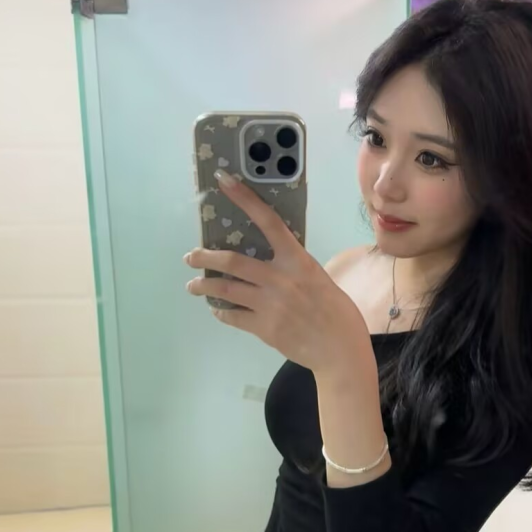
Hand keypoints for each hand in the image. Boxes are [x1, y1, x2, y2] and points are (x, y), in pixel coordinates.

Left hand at [184, 172, 370, 373]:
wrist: (340, 350)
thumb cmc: (338, 314)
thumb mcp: (320, 280)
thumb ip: (295, 270)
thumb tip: (273, 265)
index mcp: (298, 261)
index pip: (269, 222)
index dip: (245, 199)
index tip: (223, 181)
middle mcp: (280, 279)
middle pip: (232, 261)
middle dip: (204, 258)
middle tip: (191, 257)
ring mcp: (269, 305)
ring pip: (224, 290)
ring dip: (203, 286)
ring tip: (193, 286)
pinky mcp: (263, 328)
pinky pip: (233, 316)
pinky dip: (221, 313)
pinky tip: (217, 311)